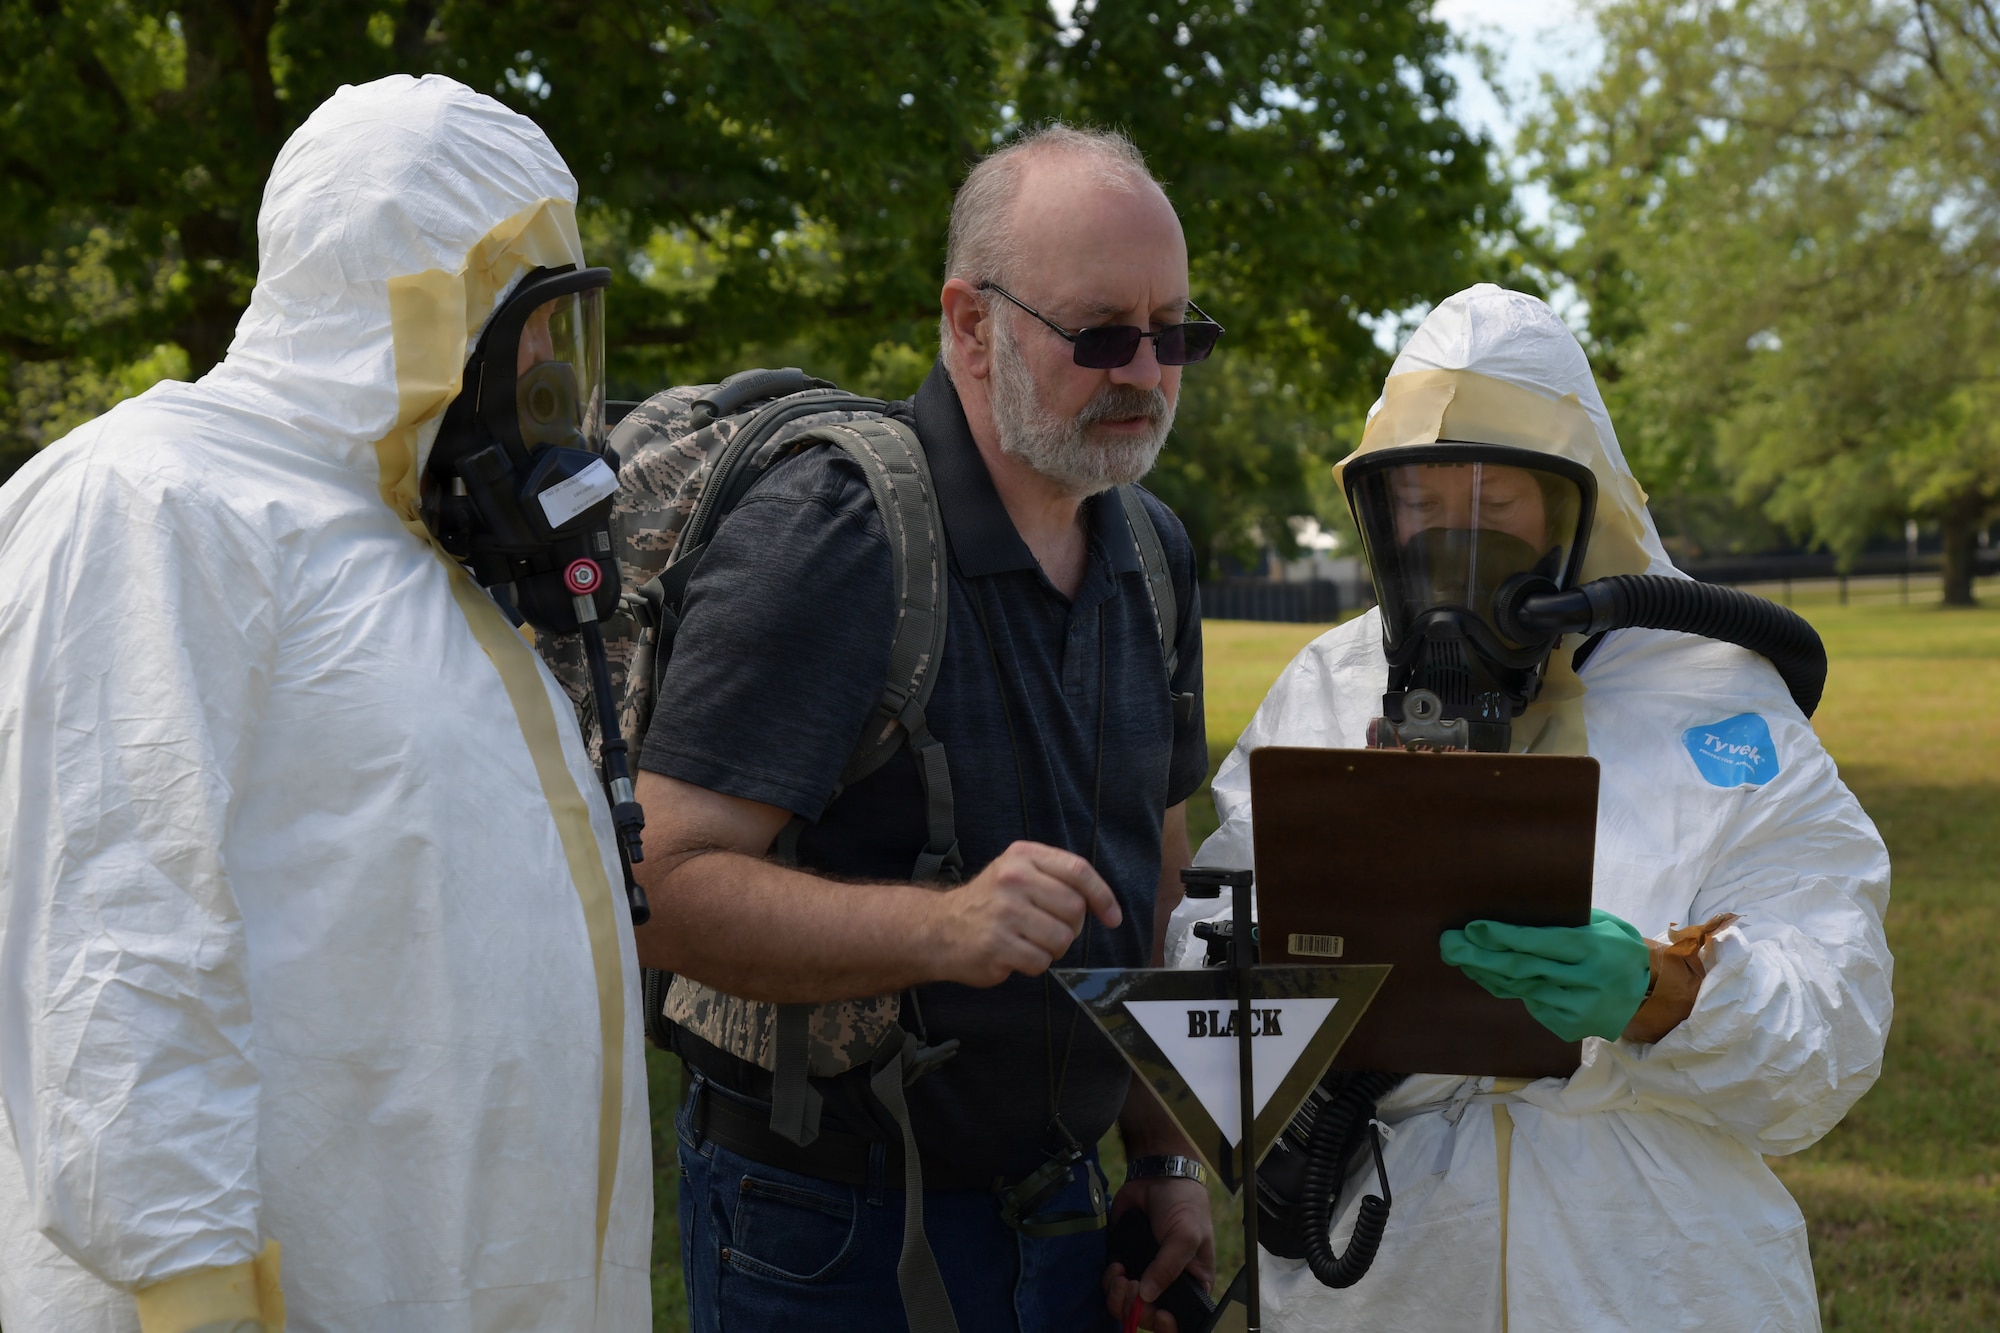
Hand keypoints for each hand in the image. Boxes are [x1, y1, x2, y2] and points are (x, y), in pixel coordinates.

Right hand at [928, 841, 1121, 986]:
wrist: (939, 928)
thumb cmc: (988, 903)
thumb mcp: (1017, 872)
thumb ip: (1055, 878)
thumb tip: (1102, 904)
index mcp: (1022, 856)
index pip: (1078, 871)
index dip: (1103, 896)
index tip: (1112, 917)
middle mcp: (1013, 879)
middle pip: (1075, 909)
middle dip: (1071, 927)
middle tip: (1049, 929)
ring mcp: (1004, 912)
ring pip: (1062, 939)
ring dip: (1053, 949)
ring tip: (1030, 942)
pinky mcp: (998, 945)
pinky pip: (1041, 962)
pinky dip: (1034, 964)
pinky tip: (1014, 954)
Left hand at [1101, 1176, 1214, 1331]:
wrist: (1158, 1176)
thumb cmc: (1184, 1205)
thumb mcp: (1185, 1236)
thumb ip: (1168, 1267)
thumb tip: (1147, 1295)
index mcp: (1191, 1284)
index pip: (1179, 1319)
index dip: (1165, 1324)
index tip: (1157, 1313)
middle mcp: (1166, 1284)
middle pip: (1147, 1316)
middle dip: (1135, 1307)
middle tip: (1131, 1286)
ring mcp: (1143, 1274)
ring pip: (1125, 1305)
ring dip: (1118, 1296)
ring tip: (1120, 1274)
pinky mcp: (1124, 1261)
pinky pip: (1110, 1286)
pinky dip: (1109, 1281)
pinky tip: (1115, 1265)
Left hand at [1440, 907, 1650, 1040]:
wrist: (1647, 994)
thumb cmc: (1617, 947)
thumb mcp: (1602, 924)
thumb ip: (1565, 921)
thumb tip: (1513, 914)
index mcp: (1593, 951)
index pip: (1539, 944)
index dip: (1503, 937)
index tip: (1472, 928)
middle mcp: (1585, 982)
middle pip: (1521, 969)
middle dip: (1479, 956)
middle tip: (1449, 945)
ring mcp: (1577, 1008)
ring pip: (1520, 989)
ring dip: (1485, 973)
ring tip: (1460, 957)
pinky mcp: (1569, 1026)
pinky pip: (1530, 1004)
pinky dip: (1508, 989)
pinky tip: (1489, 976)